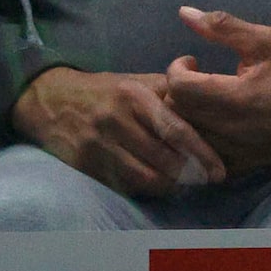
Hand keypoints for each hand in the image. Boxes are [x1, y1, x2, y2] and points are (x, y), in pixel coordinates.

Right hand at [10, 67, 226, 198]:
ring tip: (187, 185)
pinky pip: (124, 185)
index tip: (219, 169)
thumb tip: (209, 85)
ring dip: (171, 185)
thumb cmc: (107, 90)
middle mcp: (115, 120)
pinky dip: (146, 189)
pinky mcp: (85, 165)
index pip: (173, 128)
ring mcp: (98, 145)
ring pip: (144, 177)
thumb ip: (171, 89)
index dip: (200, 151)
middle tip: (208, 180)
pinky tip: (160, 187)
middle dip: (190, 173)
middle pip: (162, 158)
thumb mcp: (137, 80)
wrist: (51, 99)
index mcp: (133, 95)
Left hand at [164, 8, 270, 177]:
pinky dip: (194, 138)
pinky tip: (208, 124)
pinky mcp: (231, 166)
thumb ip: (224, 27)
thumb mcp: (266, 41)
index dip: (177, 68)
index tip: (193, 61)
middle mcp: (228, 129)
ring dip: (183, 114)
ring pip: (182, 134)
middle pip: (174, 111)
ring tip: (199, 100)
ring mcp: (228, 152)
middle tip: (195, 79)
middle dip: (177, 90)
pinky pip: (195, 154)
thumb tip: (184, 12)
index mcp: (235, 97)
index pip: (179, 86)